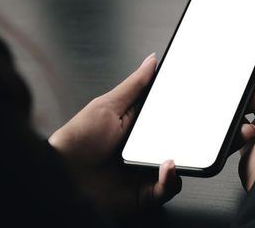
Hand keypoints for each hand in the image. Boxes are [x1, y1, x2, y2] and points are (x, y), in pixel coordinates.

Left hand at [49, 54, 179, 213]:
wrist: (61, 176)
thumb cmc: (77, 140)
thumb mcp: (108, 105)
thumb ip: (134, 85)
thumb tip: (151, 61)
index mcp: (137, 127)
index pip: (168, 118)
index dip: (181, 114)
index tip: (193, 105)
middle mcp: (143, 150)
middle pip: (176, 143)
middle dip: (185, 138)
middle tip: (186, 131)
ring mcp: (144, 172)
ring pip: (176, 167)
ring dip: (182, 160)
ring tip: (173, 153)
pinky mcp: (143, 193)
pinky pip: (166, 189)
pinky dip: (170, 180)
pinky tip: (166, 166)